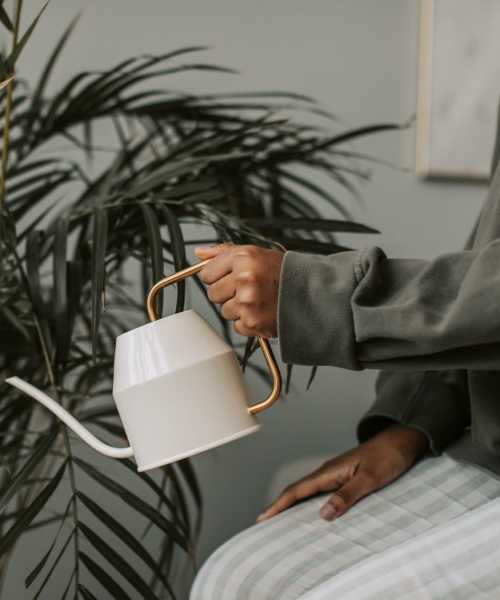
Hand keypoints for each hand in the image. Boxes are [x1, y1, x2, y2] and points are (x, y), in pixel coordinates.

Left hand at [195, 244, 283, 337]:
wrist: (311, 293)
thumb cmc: (284, 273)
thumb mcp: (256, 254)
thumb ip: (224, 253)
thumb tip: (200, 254)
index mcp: (244, 258)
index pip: (207, 273)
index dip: (219, 276)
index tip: (233, 277)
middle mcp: (245, 278)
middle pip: (213, 293)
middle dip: (227, 293)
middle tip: (248, 290)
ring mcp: (248, 301)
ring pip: (224, 311)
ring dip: (238, 309)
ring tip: (259, 300)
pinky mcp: (252, 321)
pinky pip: (237, 325)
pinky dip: (249, 322)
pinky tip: (262, 311)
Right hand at [257, 424, 428, 521]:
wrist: (401, 441)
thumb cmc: (388, 457)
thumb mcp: (369, 478)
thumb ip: (347, 495)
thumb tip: (323, 514)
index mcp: (329, 471)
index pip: (297, 490)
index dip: (278, 505)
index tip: (263, 518)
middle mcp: (328, 472)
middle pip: (297, 491)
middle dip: (279, 507)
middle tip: (265, 525)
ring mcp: (335, 474)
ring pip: (307, 492)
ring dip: (292, 506)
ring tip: (281, 523)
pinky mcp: (344, 478)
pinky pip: (320, 493)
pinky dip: (309, 504)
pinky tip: (312, 514)